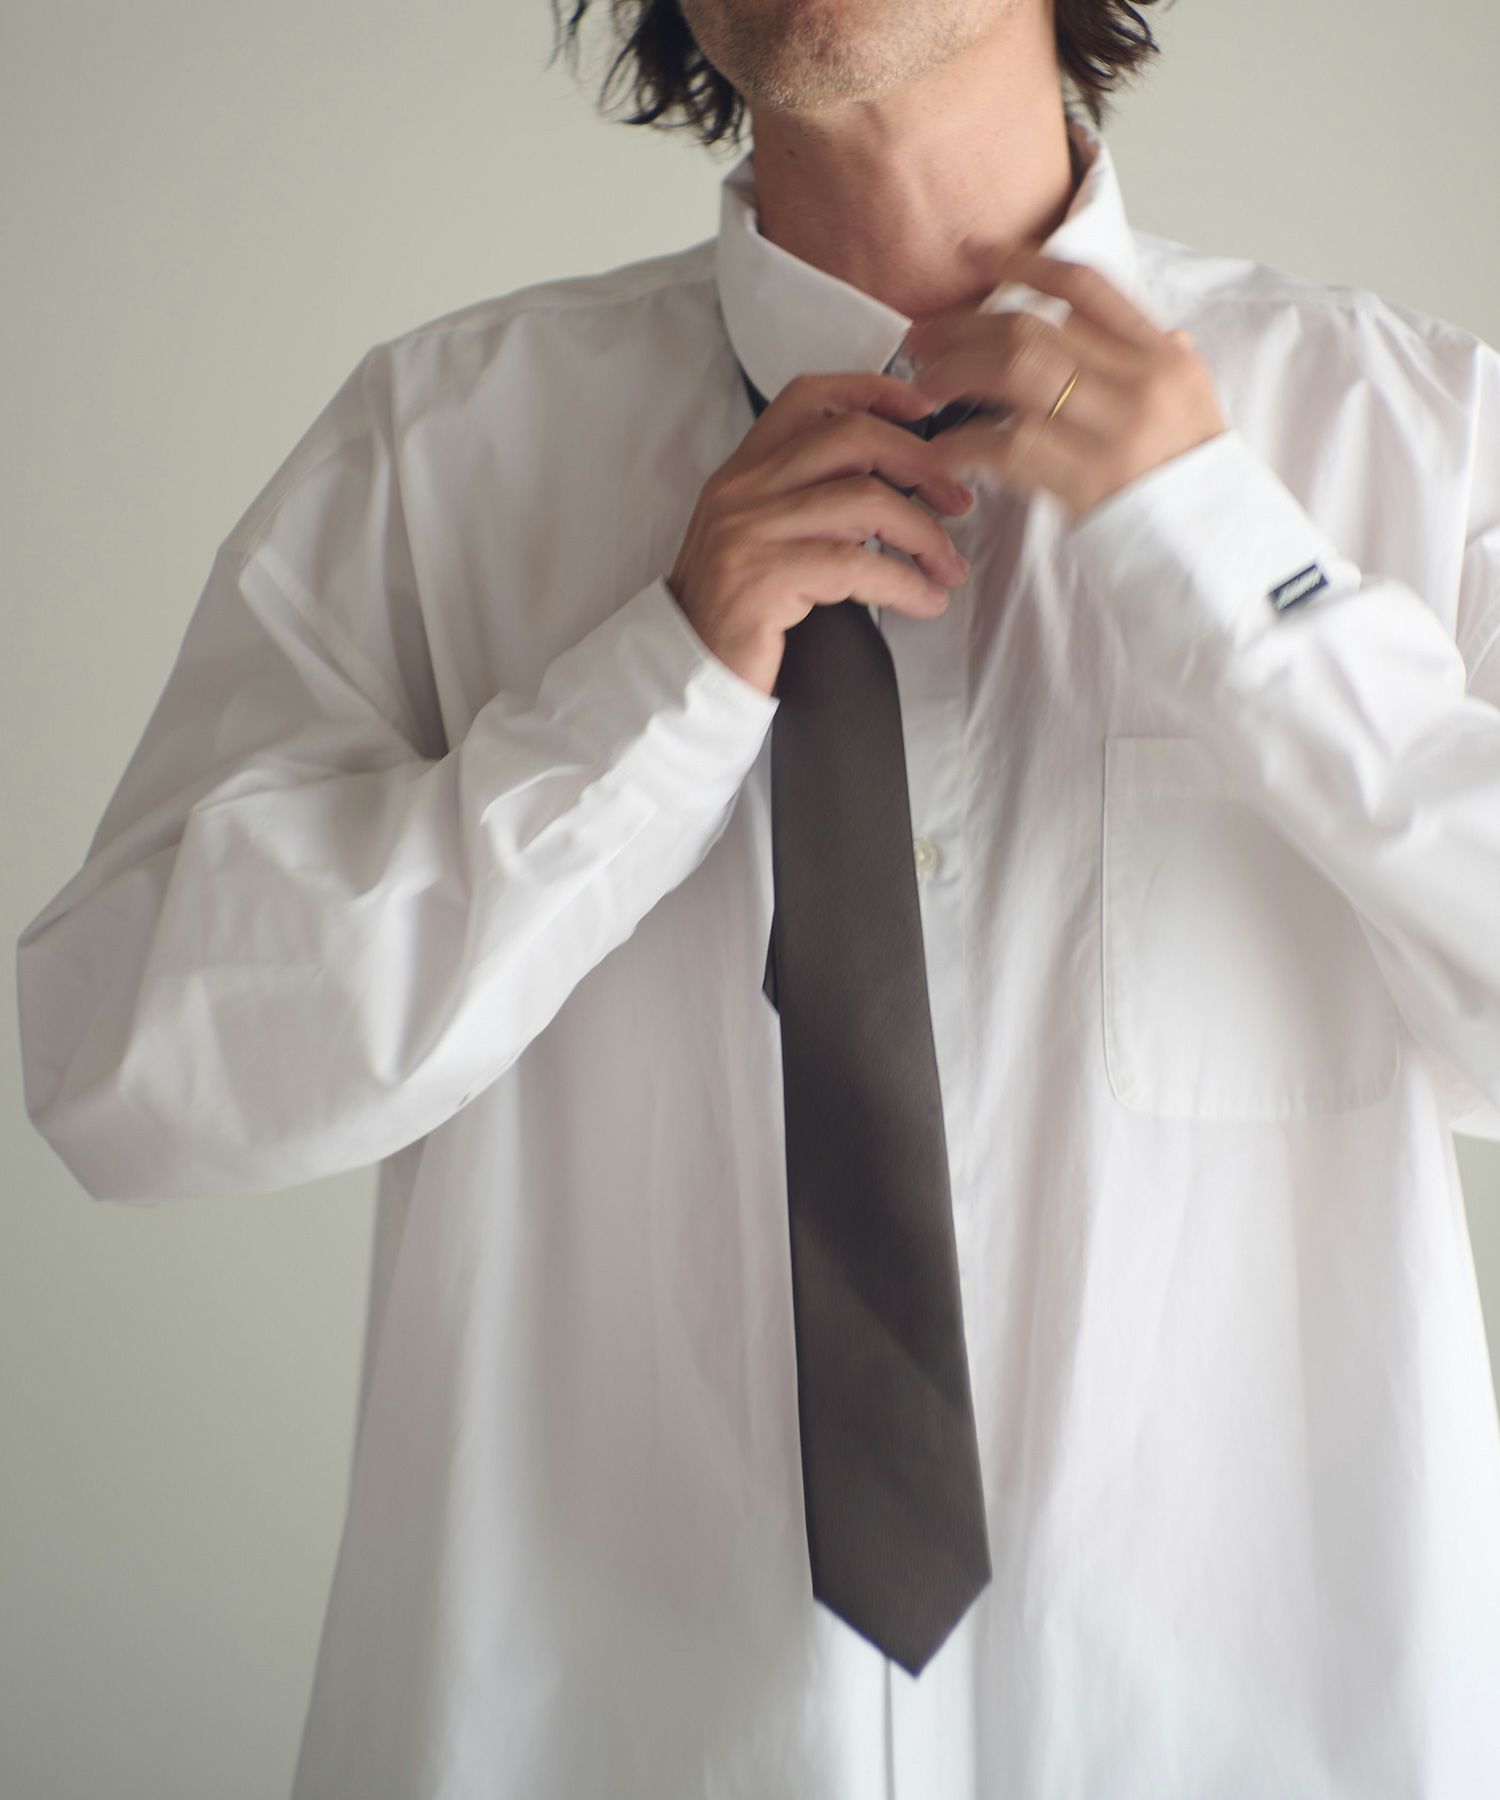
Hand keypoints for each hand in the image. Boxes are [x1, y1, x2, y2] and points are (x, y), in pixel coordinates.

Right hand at [667, 371, 975, 696]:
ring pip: (864, 499)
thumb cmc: (736, 613)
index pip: (808, 398)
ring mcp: (748, 531)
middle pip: (850, 436)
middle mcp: (742, 489)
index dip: (872, 391)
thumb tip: (892, 483)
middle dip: (919, 462)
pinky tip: (925, 600)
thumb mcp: (760, 538)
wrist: (684, 673)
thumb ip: (805, 502)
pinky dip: (905, 583)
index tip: (923, 409)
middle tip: (956, 501)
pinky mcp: (763, 579)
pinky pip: (856, 566)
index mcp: (743, 471)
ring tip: (948, 566)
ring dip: (923, 533)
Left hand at [903, 247, 1228, 525]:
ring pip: (1015, 372)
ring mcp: (1113, 430)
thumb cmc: (1195, 481)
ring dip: (955, 373)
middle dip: (964, 328)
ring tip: (924, 385)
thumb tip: (1164, 333)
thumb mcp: (1197, 404)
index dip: (1024, 262)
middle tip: (922, 338)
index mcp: (1161, 356)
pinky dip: (963, 445)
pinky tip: (938, 450)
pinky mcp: (1087, 480)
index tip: (975, 254)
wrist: (1216, 548)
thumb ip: (1169, 363)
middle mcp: (1138, 383)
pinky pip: (1007, 447)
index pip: (1085, 286)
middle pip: (1032, 328)